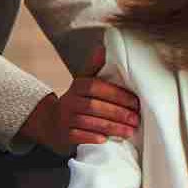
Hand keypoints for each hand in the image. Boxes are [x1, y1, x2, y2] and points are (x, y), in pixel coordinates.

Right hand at [24, 77, 140, 154]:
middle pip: (94, 106)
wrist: (51, 122)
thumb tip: (103, 47)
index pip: (96, 87)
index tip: (135, 102)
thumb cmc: (77, 101)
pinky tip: (106, 139)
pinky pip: (77, 136)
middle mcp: (69, 101)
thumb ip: (95, 67)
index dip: (116, 94)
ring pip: (88, 122)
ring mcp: (65, 118)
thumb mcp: (83, 82)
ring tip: (129, 131)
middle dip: (118, 113)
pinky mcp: (64, 134)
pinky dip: (92, 137)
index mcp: (78, 86)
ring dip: (111, 127)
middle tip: (136, 119)